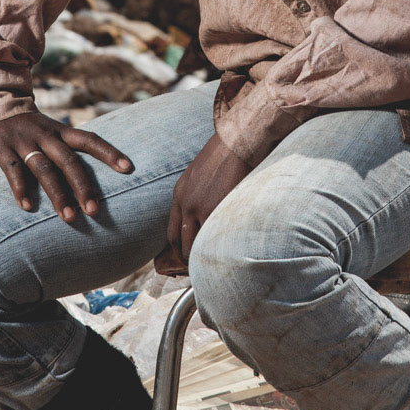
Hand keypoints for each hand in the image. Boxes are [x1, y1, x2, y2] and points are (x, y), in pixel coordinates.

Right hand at [0, 112, 132, 217]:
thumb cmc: (28, 129)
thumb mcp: (50, 132)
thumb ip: (67, 151)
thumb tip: (92, 181)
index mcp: (61, 131)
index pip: (90, 139)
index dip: (109, 152)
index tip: (128, 168)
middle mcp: (45, 135)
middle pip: (69, 161)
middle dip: (83, 187)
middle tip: (95, 211)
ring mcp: (24, 142)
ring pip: (44, 169)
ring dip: (57, 195)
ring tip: (68, 217)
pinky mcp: (2, 149)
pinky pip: (14, 171)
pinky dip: (20, 189)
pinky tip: (27, 207)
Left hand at [159, 133, 249, 271]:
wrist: (237, 141)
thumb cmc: (223, 154)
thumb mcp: (198, 174)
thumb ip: (195, 195)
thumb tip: (201, 213)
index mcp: (179, 194)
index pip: (172, 231)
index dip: (178, 248)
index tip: (185, 257)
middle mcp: (185, 203)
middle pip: (180, 242)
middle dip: (187, 259)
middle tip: (197, 269)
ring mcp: (200, 207)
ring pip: (195, 243)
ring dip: (201, 257)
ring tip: (210, 267)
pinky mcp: (217, 207)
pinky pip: (213, 235)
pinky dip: (216, 247)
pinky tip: (224, 254)